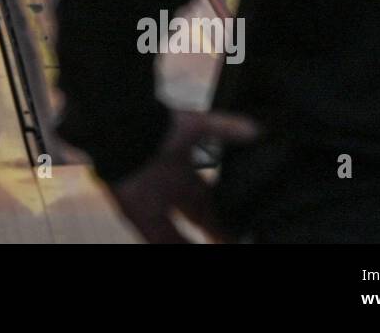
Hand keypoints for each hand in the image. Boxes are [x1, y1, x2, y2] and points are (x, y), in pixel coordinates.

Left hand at [104, 110, 259, 243]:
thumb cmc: (158, 129)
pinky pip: (161, 241)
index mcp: (185, 176)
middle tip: (233, 243)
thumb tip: (258, 129)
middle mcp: (172, 193)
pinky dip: (178, 246)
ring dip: (196, 245)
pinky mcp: (140, 218)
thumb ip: (226, 129)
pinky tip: (192, 252)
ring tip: (220, 248)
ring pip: (180, 237)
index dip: (227, 218)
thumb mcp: (197, 126)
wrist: (122, 132)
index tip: (244, 229)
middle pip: (199, 222)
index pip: (211, 204)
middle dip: (215, 233)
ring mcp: (156, 207)